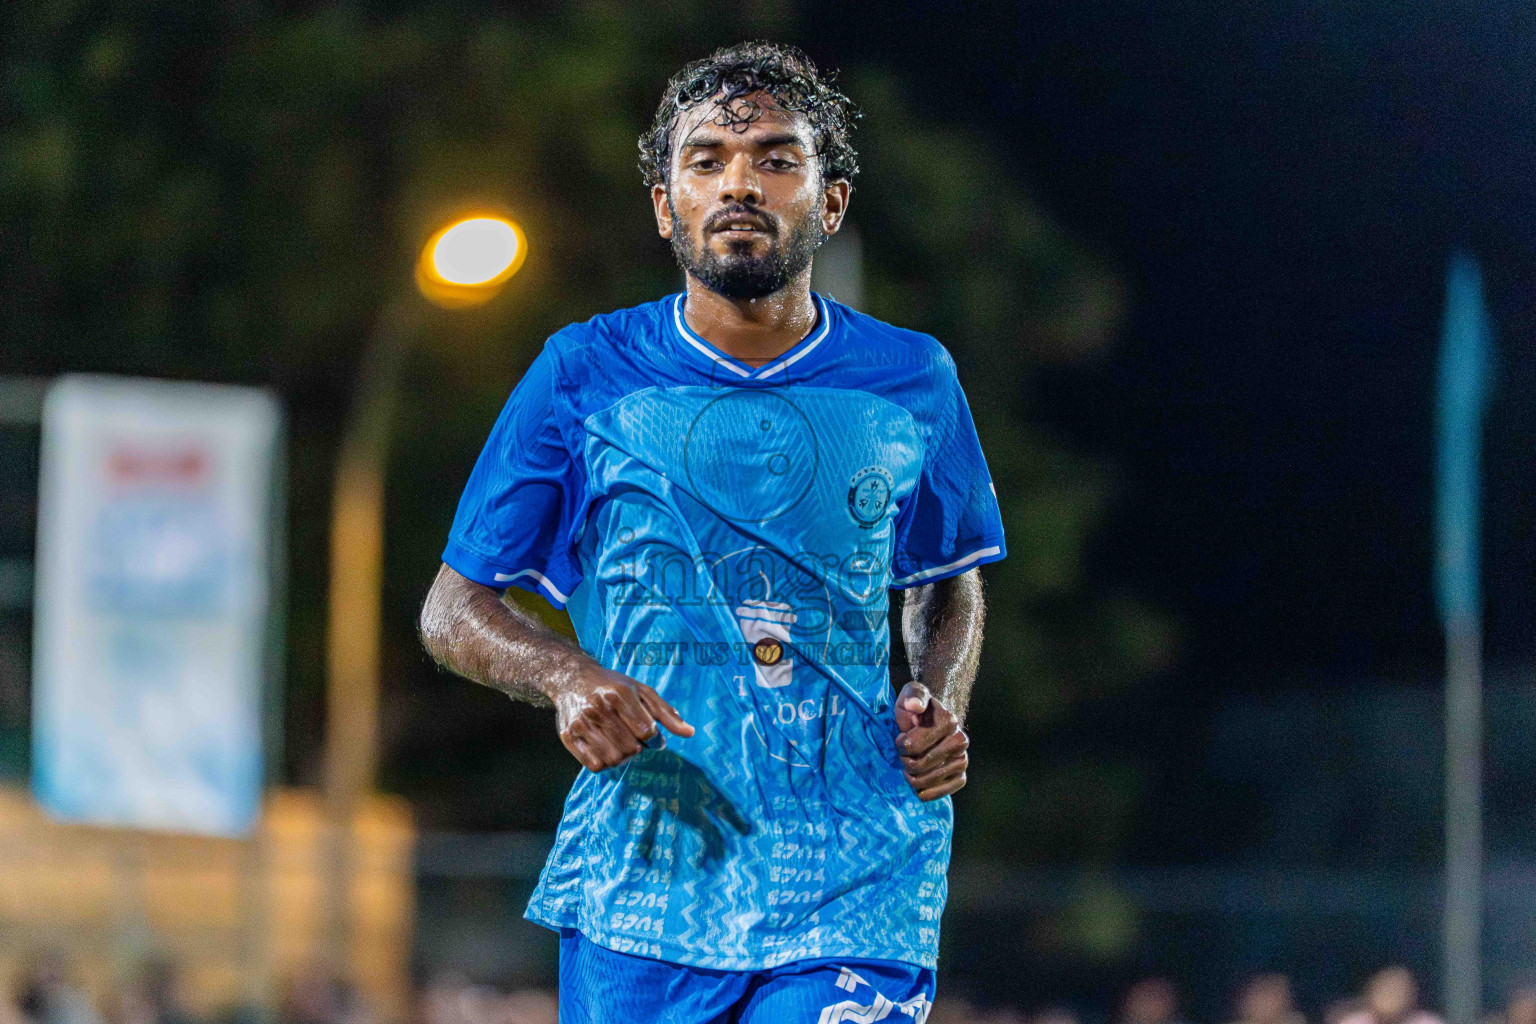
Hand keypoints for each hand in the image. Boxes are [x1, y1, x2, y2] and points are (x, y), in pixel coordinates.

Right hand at [548, 665, 694, 771]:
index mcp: (619, 695)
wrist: (572, 679)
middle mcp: (599, 708)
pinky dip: (606, 763)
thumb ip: (666, 712)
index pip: (647, 732)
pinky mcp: (568, 736)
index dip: (656, 741)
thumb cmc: (613, 686)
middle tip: (637, 740)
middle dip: (640, 749)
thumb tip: (690, 733)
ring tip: (623, 744)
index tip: (655, 739)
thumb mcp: (642, 691)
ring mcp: (581, 723)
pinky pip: (595, 765)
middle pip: (631, 749)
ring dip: (624, 757)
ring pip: (614, 759)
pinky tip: (608, 749)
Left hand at [893, 681, 968, 800]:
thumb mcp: (911, 694)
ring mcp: (962, 760)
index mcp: (949, 721)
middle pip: (919, 765)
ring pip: (928, 781)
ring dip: (912, 778)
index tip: (900, 738)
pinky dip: (926, 793)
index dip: (900, 745)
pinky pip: (942, 792)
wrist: (932, 722)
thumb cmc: (917, 709)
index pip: (913, 745)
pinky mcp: (961, 776)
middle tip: (904, 754)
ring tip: (910, 767)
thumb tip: (915, 706)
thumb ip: (912, 695)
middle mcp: (960, 741)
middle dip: (905, 761)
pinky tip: (918, 787)